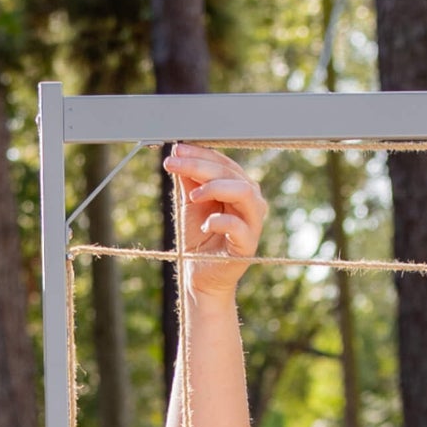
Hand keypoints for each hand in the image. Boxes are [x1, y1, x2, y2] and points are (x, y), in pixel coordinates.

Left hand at [163, 142, 267, 297]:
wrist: (199, 276)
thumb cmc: (198, 239)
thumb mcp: (190, 204)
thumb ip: (189, 180)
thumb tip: (180, 152)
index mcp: (238, 188)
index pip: (223, 163)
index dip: (200, 154)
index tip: (176, 151)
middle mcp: (250, 202)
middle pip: (231, 173)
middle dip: (199, 166)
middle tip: (174, 164)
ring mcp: (252, 223)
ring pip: (243, 192)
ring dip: (215, 188)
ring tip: (192, 196)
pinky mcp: (248, 245)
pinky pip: (239, 226)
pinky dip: (219, 221)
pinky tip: (205, 225)